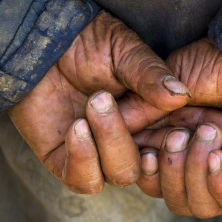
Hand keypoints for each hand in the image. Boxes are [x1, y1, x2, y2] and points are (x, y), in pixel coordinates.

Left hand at [8, 11, 190, 192]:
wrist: (40, 39)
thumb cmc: (86, 40)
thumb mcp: (125, 51)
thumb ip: (151, 75)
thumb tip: (181, 96)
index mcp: (151, 115)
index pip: (175, 145)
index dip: (177, 144)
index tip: (173, 128)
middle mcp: (130, 138)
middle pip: (147, 167)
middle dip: (127, 137)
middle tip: (103, 98)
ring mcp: (99, 151)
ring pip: (120, 175)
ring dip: (109, 143)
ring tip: (89, 104)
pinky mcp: (65, 159)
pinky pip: (84, 181)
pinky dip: (83, 159)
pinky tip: (76, 127)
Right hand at [135, 37, 221, 217]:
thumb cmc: (219, 63)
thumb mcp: (168, 86)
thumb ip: (140, 112)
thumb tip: (116, 134)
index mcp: (182, 148)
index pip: (155, 182)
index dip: (147, 175)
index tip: (147, 154)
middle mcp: (206, 166)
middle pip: (175, 200)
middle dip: (174, 171)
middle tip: (181, 135)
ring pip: (202, 206)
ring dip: (199, 172)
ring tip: (211, 133)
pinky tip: (221, 157)